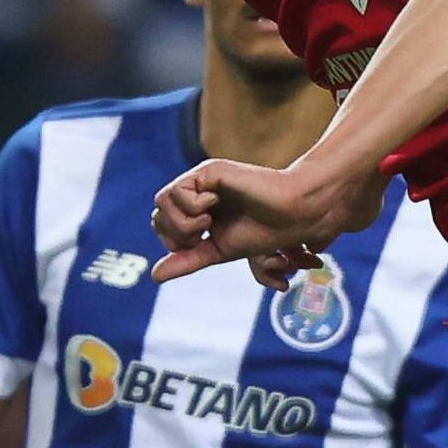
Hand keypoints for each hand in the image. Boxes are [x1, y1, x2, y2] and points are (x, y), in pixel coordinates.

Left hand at [150, 155, 380, 284]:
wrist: (293, 216)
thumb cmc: (265, 232)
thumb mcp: (219, 252)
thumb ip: (188, 261)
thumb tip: (154, 276)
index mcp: (197, 210)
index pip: (161, 225)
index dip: (175, 242)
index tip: (203, 242)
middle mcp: (196, 192)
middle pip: (157, 215)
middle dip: (178, 235)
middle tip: (206, 233)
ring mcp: (202, 180)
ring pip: (161, 202)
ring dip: (184, 222)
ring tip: (210, 220)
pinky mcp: (209, 170)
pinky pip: (178, 191)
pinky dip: (193, 207)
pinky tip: (214, 204)